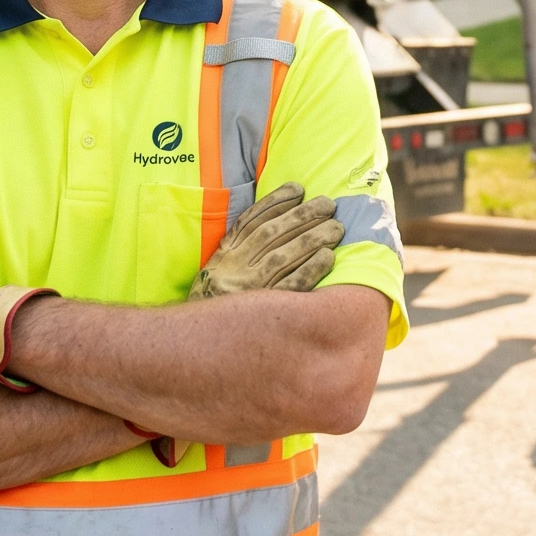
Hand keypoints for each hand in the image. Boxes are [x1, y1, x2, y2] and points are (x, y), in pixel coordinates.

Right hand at [188, 182, 342, 301]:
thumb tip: (277, 217)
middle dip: (302, 216)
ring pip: (282, 257)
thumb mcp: (220, 271)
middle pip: (271, 234)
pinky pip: (290, 288)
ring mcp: (248, 291)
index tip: (298, 189)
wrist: (199, 346)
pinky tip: (328, 257)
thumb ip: (240, 247)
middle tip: (328, 205)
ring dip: (312, 238)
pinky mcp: (262, 314)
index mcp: (223, 256)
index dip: (275, 202)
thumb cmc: (220, 302)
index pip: (251, 221)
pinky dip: (310, 270)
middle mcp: (233, 270)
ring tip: (336, 228)